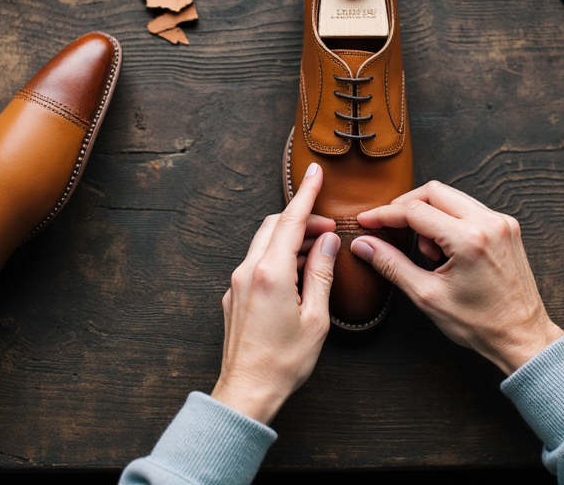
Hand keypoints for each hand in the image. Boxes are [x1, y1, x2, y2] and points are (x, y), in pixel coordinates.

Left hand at [211, 162, 339, 423]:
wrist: (247, 391)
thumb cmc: (284, 361)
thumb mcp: (316, 316)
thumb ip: (321, 272)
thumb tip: (328, 241)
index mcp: (270, 272)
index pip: (291, 220)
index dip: (307, 194)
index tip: (315, 172)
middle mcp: (248, 271)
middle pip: (274, 226)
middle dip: (302, 219)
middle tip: (329, 227)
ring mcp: (237, 284)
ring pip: (264, 244)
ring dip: (290, 239)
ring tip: (318, 252)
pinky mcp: (234, 297)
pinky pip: (256, 263)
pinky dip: (278, 257)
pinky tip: (297, 273)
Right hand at [352, 181, 563, 374]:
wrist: (522, 336)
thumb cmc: (480, 324)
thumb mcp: (427, 296)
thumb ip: (392, 265)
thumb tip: (364, 245)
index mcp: (469, 239)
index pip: (414, 211)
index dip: (384, 214)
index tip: (366, 221)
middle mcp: (489, 223)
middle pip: (433, 192)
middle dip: (405, 208)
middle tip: (390, 230)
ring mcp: (501, 222)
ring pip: (451, 197)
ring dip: (429, 215)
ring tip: (428, 253)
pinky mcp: (507, 227)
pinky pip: (468, 208)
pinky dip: (449, 220)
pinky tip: (445, 250)